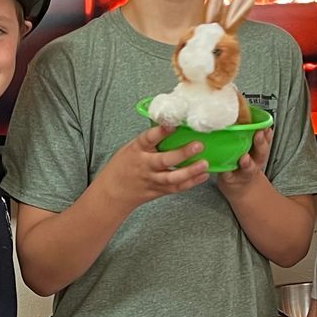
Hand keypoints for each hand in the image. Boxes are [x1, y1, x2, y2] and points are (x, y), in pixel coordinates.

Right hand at [92, 124, 208, 209]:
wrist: (112, 192)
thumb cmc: (122, 166)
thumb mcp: (130, 148)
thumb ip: (149, 140)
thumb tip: (170, 123)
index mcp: (136, 150)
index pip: (148, 138)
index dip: (160, 132)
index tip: (172, 124)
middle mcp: (145, 165)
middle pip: (163, 160)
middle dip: (182, 153)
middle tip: (198, 146)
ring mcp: (152, 179)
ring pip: (172, 177)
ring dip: (190, 171)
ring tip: (204, 164)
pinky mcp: (159, 190)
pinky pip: (176, 187)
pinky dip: (191, 182)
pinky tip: (203, 175)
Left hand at [217, 127, 271, 197]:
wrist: (238, 185)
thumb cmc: (242, 160)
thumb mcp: (248, 148)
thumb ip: (248, 134)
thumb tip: (244, 113)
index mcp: (259, 152)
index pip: (266, 141)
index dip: (267, 135)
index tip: (266, 128)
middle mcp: (254, 161)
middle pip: (261, 153)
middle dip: (260, 143)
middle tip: (258, 135)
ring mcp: (243, 171)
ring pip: (248, 167)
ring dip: (247, 162)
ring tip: (244, 158)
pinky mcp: (230, 179)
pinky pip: (229, 175)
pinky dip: (227, 173)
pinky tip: (225, 169)